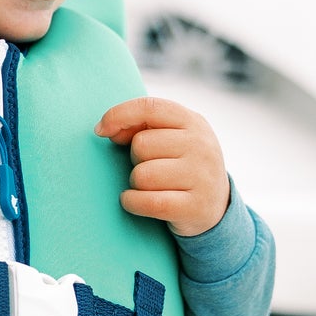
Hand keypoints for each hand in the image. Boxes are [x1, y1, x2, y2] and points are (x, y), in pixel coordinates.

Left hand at [94, 96, 229, 236]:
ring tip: (151, 186)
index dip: (119, 115)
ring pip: (142, 175)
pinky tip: (135, 201)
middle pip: (141, 145)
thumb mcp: (172, 137)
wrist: (215, 205)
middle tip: (150, 167)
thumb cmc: (179, 165)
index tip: (101, 130)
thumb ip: (142, 126)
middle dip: (135, 159)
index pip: (150, 107)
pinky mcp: (194, 207)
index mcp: (193, 122)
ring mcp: (201, 177)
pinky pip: (147, 202)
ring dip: (135, 183)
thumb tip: (105, 129)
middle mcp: (201, 146)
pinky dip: (132, 202)